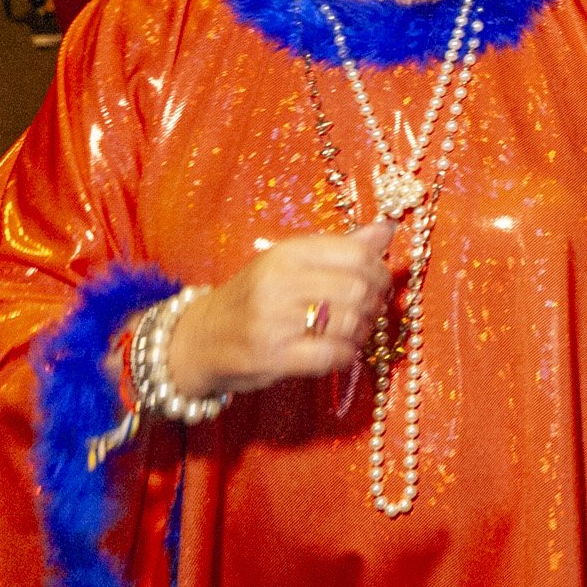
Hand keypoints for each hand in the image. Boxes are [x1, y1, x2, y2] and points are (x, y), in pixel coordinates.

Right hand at [165, 221, 395, 397]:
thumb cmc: (253, 298)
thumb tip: (388, 229)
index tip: (379, 283)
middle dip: (375, 303)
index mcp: (287, 253)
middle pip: (358, 289)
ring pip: (350, 322)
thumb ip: (340, 248)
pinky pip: (332, 355)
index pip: (356, 253)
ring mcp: (274, 321)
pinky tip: (340, 352)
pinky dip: (346, 355)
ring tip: (355, 332)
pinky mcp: (272, 357)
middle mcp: (279, 282)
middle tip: (371, 311)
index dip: (380, 270)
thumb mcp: (290, 263)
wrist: (198, 339)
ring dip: (363, 331)